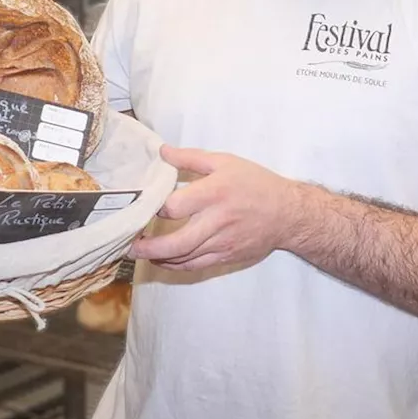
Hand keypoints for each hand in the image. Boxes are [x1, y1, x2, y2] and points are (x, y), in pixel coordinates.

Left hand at [131, 145, 299, 271]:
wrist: (289, 213)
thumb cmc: (256, 183)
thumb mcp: (224, 161)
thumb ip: (190, 157)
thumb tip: (162, 152)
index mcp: (215, 193)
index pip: (175, 207)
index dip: (154, 209)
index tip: (143, 207)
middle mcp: (218, 221)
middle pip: (177, 243)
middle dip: (148, 248)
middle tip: (129, 245)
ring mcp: (223, 243)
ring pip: (184, 259)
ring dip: (158, 258)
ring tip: (140, 252)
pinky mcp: (227, 257)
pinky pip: (196, 266)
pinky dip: (176, 265)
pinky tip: (163, 259)